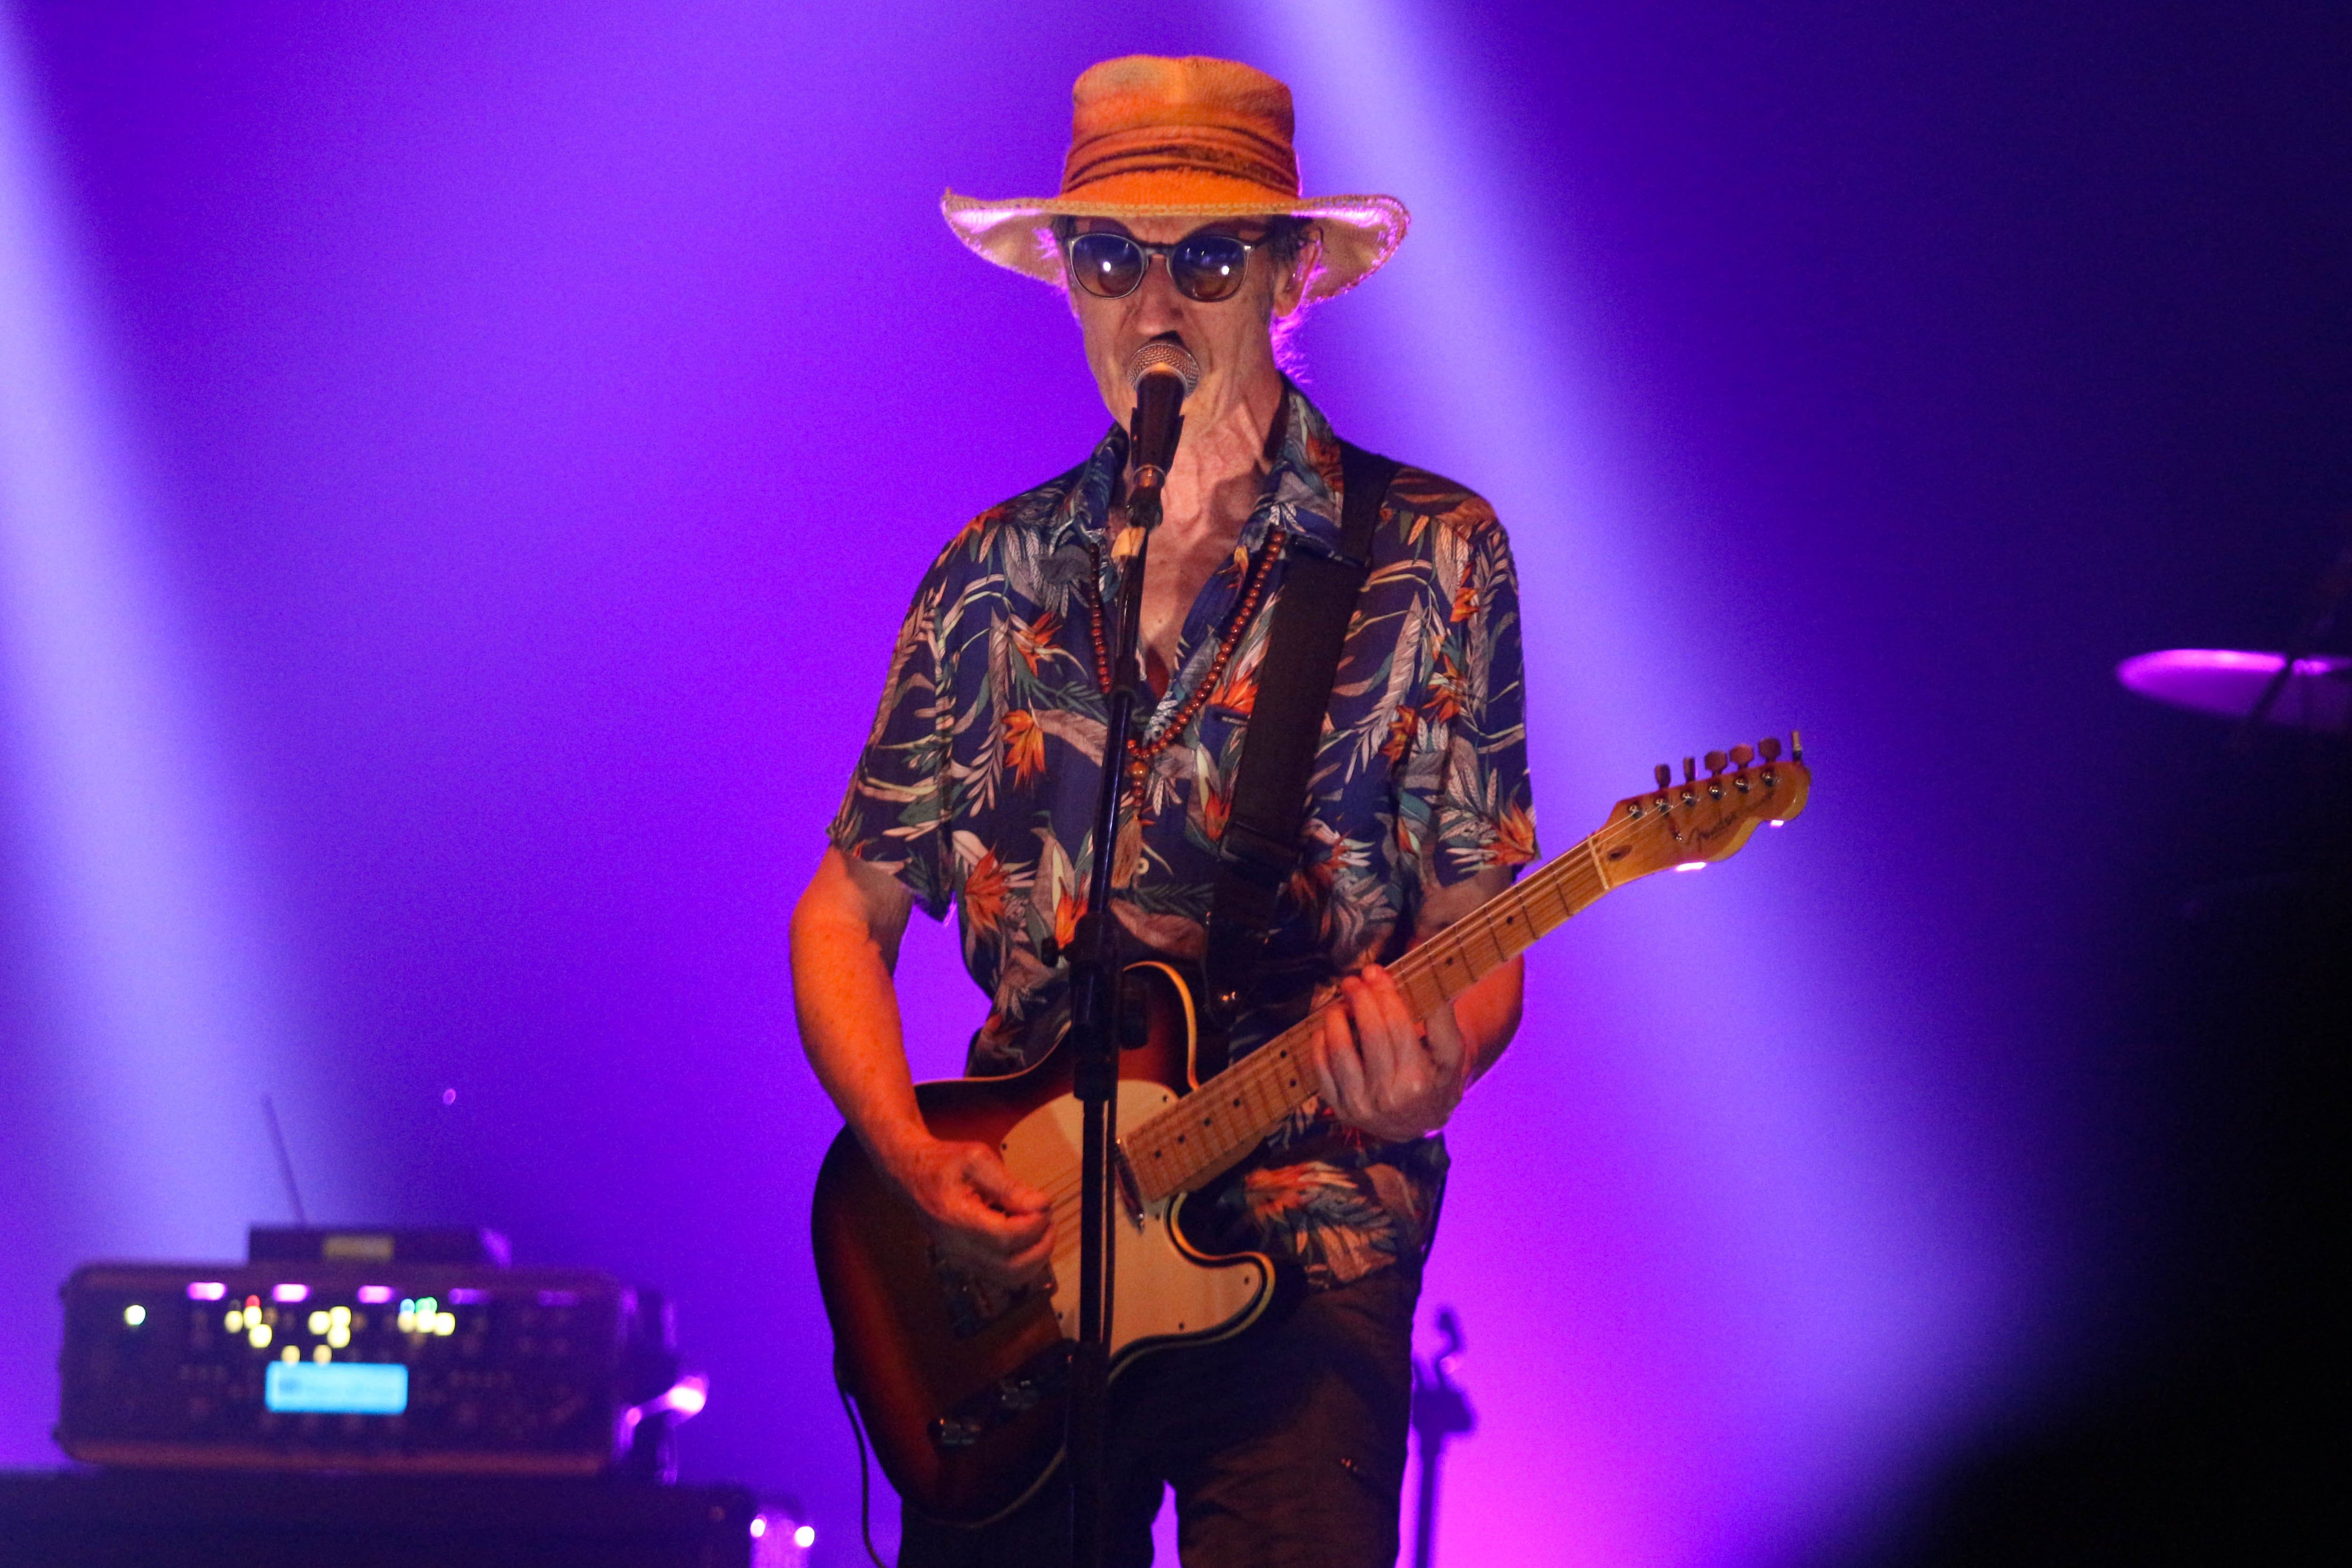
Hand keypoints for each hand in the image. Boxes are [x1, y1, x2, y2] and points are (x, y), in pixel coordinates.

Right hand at [879, 1135, 1053, 1289]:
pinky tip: (1022, 1235)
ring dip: (1034, 1258)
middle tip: (1048, 1220)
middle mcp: (957, 1247)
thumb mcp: (976, 1160)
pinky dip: (1021, 1261)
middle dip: (1041, 1246)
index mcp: (956, 1219)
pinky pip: (1001, 1275)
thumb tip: (1040, 1205)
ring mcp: (960, 1259)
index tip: (1043, 1204)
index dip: (1034, 1224)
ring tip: (1039, 1229)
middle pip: (1012, 1268)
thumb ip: (1009, 1185)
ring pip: (1009, 1278)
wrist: (911, 1174)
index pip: (1007, 1238)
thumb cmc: (942, 1164)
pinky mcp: (966, 1262)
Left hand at [1312, 963, 1470, 1142]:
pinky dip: (1320, 1042)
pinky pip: (1321, 1069)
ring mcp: (1360, 1106)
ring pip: (1340, 1050)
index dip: (1383, 992)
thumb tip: (1433, 979)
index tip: (1374, 972)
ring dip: (1336, 1017)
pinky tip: (1328, 1027)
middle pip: (1369, 1032)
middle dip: (1359, 998)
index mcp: (1417, 1079)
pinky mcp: (1340, 1109)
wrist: (1419, 1123)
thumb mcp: (1451, 1054)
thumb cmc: (1436, 1080)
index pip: (1395, 1023)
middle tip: (1353, 981)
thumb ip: (1442, 1018)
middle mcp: (1387, 1096)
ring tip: (1340, 1003)